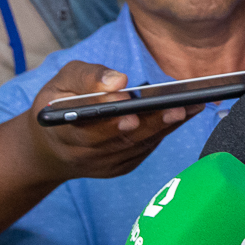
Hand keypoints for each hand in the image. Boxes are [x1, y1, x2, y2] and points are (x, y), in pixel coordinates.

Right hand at [21, 63, 200, 182]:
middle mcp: (85, 155)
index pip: (89, 130)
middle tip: (178, 107)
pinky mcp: (121, 167)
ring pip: (140, 144)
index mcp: (65, 132)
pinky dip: (165, 130)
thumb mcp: (61, 82)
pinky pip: (146, 148)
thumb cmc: (60, 104)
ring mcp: (105, 164)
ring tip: (193, 105)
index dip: (111, 122)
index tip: (131, 110)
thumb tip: (118, 81)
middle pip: (123, 139)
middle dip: (152, 123)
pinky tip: (184, 114)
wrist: (51, 146)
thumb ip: (86, 78)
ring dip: (167, 125)